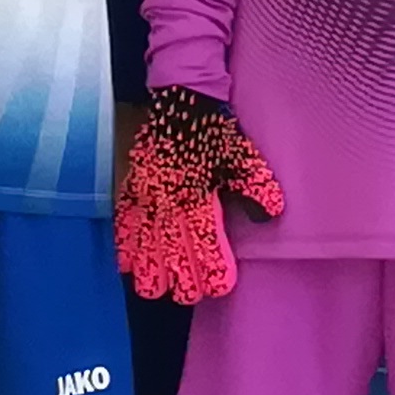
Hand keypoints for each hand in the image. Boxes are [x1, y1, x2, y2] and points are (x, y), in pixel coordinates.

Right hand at [117, 86, 283, 305]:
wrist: (181, 99)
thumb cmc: (214, 132)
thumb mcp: (241, 156)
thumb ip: (254, 186)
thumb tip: (271, 214)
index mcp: (196, 195)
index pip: (203, 244)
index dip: (211, 271)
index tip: (219, 287)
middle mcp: (167, 201)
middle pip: (170, 254)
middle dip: (180, 279)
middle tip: (190, 295)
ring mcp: (145, 196)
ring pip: (143, 245)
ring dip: (151, 270)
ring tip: (158, 290)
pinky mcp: (132, 188)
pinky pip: (123, 224)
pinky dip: (125, 247)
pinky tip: (128, 266)